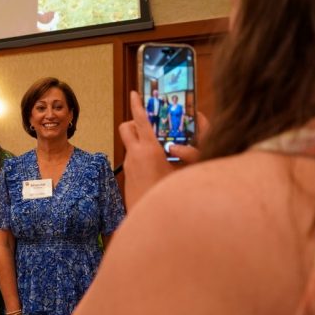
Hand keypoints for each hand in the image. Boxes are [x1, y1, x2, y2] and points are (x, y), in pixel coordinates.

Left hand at [119, 92, 208, 207]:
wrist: (151, 222)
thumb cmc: (169, 195)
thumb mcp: (185, 173)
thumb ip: (187, 156)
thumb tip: (179, 146)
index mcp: (149, 150)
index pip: (140, 120)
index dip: (137, 104)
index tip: (134, 93)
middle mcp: (134, 155)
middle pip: (126, 127)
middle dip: (133, 121)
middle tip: (149, 123)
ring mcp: (128, 165)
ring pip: (130, 144)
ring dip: (140, 141)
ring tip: (162, 150)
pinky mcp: (127, 176)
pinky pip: (133, 159)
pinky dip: (142, 156)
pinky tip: (158, 167)